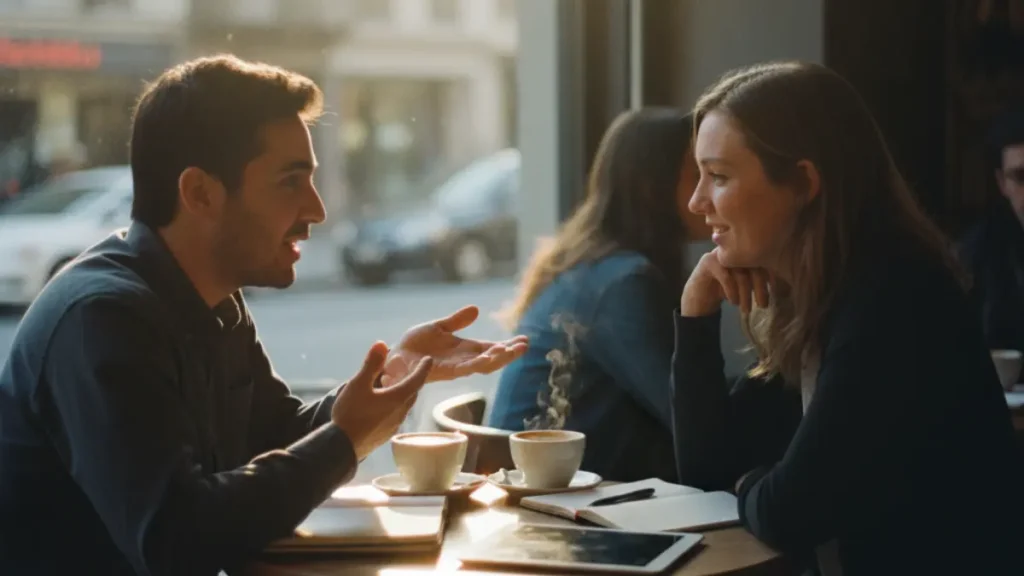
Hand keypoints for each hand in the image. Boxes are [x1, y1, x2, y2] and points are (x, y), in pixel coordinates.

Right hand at [332, 341, 431, 459]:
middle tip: (411, 370)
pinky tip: (384, 405)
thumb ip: (371, 364)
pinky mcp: (387, 433)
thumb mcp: (358, 384)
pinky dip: (395, 405)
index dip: (423, 368)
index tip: (428, 359)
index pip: (417, 379)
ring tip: (396, 385)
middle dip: (413, 379)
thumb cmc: (351, 414)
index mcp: (398, 398)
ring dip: (404, 393)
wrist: (342, 447)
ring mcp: (395, 425)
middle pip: (412, 392)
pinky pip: (396, 414)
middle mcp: (401, 412)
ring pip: (405, 405)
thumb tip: (382, 344)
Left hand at [381, 305, 528, 385]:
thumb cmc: (416, 345)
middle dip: (508, 354)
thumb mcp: (439, 328)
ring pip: (479, 366)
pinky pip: (461, 369)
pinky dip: (474, 364)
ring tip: (509, 351)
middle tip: (524, 346)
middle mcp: (463, 361)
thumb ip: (457, 321)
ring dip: (495, 360)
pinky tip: (485, 358)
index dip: (508, 346)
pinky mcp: (440, 371)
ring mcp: (453, 368)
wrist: (394, 357)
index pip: (492, 349)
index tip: (525, 340)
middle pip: (491, 359)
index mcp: (465, 350)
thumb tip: (476, 309)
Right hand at [681, 249, 771, 315]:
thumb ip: (759, 280)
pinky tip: (733, 302)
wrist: (699, 298)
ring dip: (745, 293)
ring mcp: (719, 253)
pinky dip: (732, 291)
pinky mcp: (707, 262)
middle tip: (763, 305)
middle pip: (753, 264)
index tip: (776, 292)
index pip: (762, 259)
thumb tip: (781, 285)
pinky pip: (725, 275)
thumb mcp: (746, 285)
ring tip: (747, 309)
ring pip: (740, 271)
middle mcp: (733, 248)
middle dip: (760, 287)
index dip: (771, 276)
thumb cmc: (726, 291)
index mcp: (744, 251)